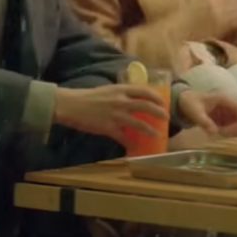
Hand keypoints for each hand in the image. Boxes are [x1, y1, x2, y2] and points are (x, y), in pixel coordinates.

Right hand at [53, 84, 167, 143]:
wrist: (71, 105)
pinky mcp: (108, 128)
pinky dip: (130, 143)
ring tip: (157, 135)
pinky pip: (123, 137)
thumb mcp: (108, 90)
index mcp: (121, 89)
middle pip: (146, 106)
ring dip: (150, 130)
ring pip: (139, 123)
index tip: (163, 102)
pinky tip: (134, 147)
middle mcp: (121, 101)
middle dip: (159, 113)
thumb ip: (121, 94)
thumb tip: (134, 99)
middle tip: (166, 118)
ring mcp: (115, 115)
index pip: (144, 91)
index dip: (157, 97)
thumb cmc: (88, 97)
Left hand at [176, 89, 236, 135]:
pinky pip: (231, 125)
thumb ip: (204, 121)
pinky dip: (227, 131)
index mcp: (224, 99)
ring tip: (218, 133)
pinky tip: (216, 132)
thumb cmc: (189, 103)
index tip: (236, 131)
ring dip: (232, 130)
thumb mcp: (195, 112)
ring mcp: (226, 111)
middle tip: (224, 134)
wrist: (183, 102)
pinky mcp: (223, 117)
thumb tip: (214, 132)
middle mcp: (228, 104)